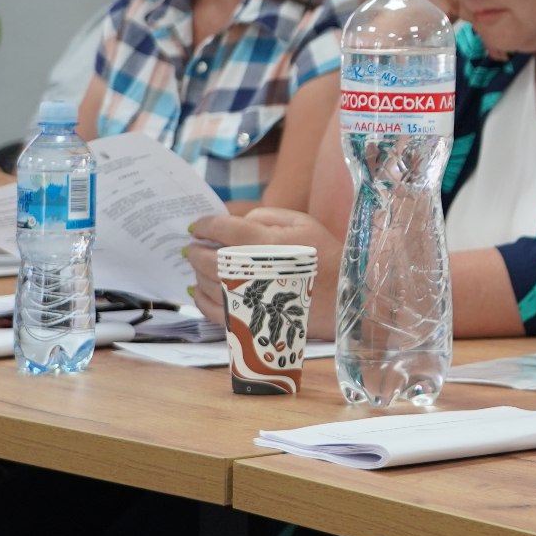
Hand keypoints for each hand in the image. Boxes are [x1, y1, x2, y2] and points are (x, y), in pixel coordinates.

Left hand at [186, 207, 342, 338]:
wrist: (342, 298)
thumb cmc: (325, 256)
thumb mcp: (302, 222)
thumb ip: (266, 216)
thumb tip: (236, 222)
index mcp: (262, 241)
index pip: (220, 228)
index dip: (204, 224)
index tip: (197, 226)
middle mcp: (248, 269)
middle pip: (206, 256)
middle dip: (195, 249)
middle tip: (192, 246)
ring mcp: (244, 297)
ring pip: (204, 282)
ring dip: (196, 271)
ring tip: (198, 265)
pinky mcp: (244, 319)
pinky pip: (209, 309)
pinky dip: (198, 297)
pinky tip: (198, 289)